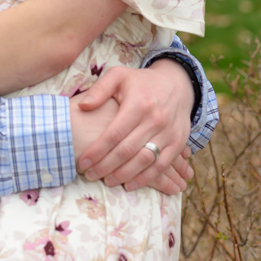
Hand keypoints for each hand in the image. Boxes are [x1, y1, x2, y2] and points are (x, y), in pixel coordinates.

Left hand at [74, 61, 194, 191]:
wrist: (178, 84)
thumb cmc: (141, 82)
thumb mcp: (119, 75)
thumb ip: (100, 89)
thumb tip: (83, 106)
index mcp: (138, 104)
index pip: (114, 134)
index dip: (97, 150)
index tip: (82, 162)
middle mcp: (155, 120)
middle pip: (127, 150)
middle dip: (105, 166)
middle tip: (89, 175)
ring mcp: (168, 133)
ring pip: (144, 161)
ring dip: (124, 175)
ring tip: (107, 182)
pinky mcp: (178, 142)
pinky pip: (161, 165)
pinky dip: (145, 178)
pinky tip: (129, 185)